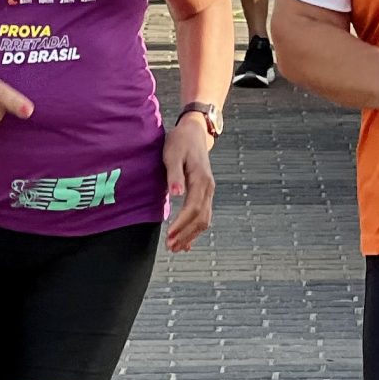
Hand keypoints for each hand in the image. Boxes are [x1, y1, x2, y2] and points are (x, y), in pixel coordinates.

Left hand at [163, 115, 215, 250]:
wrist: (193, 132)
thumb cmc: (179, 142)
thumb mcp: (172, 154)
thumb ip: (174, 174)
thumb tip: (176, 194)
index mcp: (200, 180)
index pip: (193, 209)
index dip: (182, 225)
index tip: (169, 236)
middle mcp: (208, 188)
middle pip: (201, 219)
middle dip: (186, 235)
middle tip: (170, 247)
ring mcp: (209, 191)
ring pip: (205, 220)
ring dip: (191, 235)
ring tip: (176, 247)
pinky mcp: (205, 193)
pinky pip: (204, 215)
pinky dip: (196, 230)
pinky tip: (187, 241)